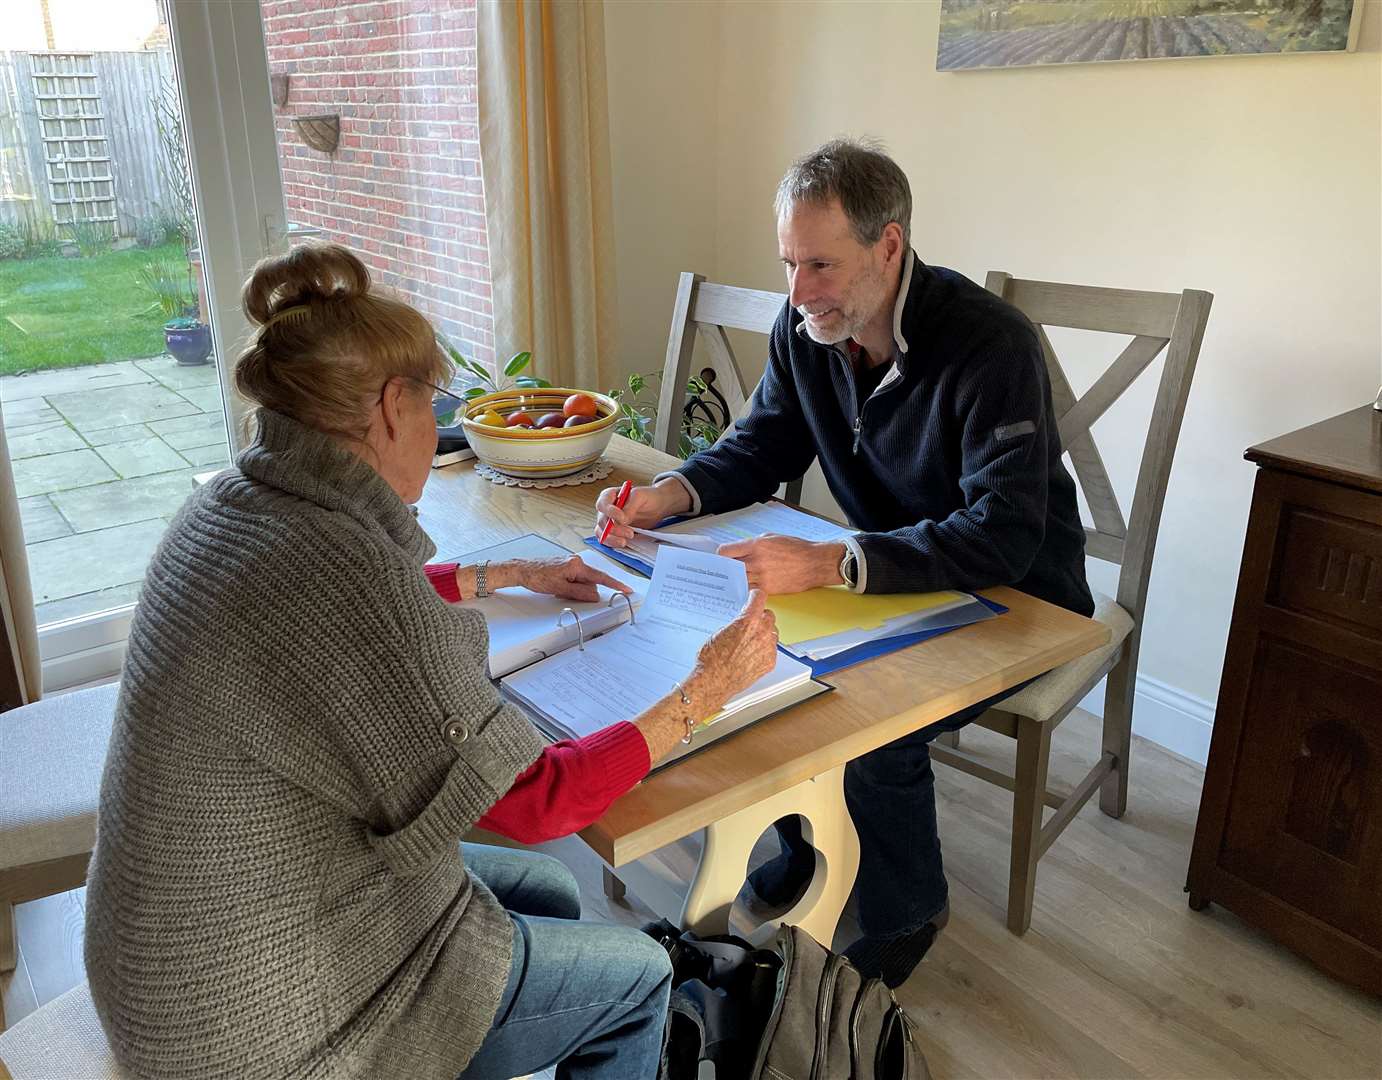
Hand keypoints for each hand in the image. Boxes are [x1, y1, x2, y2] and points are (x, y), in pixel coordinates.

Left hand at [509, 556, 631, 602]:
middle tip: (566, 594)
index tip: (626, 589)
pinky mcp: (565, 566)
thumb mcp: (560, 589)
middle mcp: (576, 561)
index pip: (600, 577)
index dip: (615, 584)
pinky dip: (570, 586)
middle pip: (590, 581)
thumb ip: (580, 593)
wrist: (521, 569)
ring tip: (557, 590)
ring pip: (582, 581)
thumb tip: (595, 595)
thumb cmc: (536, 577)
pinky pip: (575, 579)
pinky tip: (558, 587)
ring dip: (574, 589)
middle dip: (584, 591)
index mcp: (577, 565)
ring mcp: (570, 563)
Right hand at [594, 479, 691, 547]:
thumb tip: (622, 520)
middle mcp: (606, 509)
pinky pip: (607, 539)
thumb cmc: (647, 497)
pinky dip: (613, 543)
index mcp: (609, 496)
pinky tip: (623, 543)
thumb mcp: (640, 496)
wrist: (655, 506)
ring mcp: (608, 521)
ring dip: (612, 539)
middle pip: (602, 521)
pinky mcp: (613, 532)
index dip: (610, 512)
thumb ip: (630, 507)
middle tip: (629, 533)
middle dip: (615, 529)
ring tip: (625, 541)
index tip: (622, 518)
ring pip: (602, 533)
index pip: (603, 504)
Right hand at [689, 589, 778, 709]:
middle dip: (760, 617)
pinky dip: (764, 649)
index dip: (755, 596)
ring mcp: (768, 648)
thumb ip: (737, 623)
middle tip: (751, 623)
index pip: (760, 597)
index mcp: (748, 620)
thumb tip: (742, 621)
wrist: (714, 680)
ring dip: (764, 633)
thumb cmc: (712, 659)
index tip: (755, 596)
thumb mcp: (720, 631)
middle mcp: (761, 632)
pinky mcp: (770, 662)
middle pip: (769, 615)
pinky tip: (751, 654)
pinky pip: (772, 649)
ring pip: (772, 633)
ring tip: (749, 641)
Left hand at [716, 535, 844, 593]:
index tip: (720, 558)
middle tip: (722, 571)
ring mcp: (761, 577)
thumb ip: (751, 544)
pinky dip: (746, 588)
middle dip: (725, 569)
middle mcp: (756, 561)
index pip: (725, 552)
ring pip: (737, 581)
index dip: (720, 556)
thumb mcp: (771, 537)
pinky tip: (746, 586)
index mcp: (756, 545)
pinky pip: (749, 590)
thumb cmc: (795, 548)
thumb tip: (737, 550)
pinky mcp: (767, 589)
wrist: (814, 563)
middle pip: (729, 568)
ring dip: (734, 580)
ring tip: (733, 579)